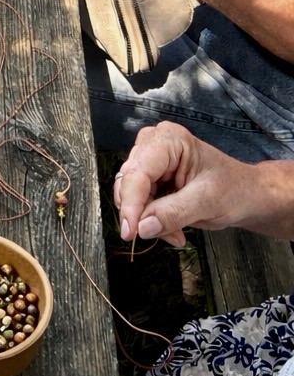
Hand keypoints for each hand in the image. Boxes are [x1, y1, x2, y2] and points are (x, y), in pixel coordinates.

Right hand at [115, 123, 255, 246]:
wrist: (245, 195)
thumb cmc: (234, 189)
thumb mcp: (207, 201)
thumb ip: (174, 213)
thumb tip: (142, 228)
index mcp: (169, 140)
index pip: (138, 172)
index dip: (131, 203)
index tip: (130, 233)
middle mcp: (153, 145)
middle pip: (129, 183)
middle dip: (143, 214)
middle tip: (167, 235)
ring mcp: (150, 161)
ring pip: (130, 196)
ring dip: (148, 221)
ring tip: (177, 233)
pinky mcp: (150, 179)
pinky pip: (138, 204)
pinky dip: (152, 222)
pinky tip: (174, 230)